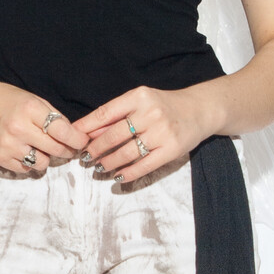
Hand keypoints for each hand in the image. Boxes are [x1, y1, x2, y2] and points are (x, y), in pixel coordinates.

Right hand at [0, 81, 86, 174]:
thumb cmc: (8, 100)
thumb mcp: (33, 99)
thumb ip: (53, 117)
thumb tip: (73, 135)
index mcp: (30, 110)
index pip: (62, 131)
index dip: (77, 139)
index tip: (82, 142)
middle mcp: (19, 129)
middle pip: (55, 149)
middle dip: (66, 150)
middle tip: (67, 148)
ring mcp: (8, 145)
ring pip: (42, 163)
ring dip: (46, 157)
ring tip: (40, 148)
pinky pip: (25, 169)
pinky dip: (29, 163)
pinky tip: (25, 151)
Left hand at [72, 86, 214, 182]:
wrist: (199, 110)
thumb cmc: (164, 106)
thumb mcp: (141, 101)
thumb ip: (117, 114)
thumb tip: (88, 132)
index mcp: (139, 97)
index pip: (106, 113)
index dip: (86, 127)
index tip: (73, 138)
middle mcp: (150, 113)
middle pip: (114, 135)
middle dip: (95, 149)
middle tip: (85, 157)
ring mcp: (162, 132)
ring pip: (127, 152)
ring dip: (109, 162)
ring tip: (99, 167)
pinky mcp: (171, 149)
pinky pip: (144, 165)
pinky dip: (128, 173)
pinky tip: (118, 176)